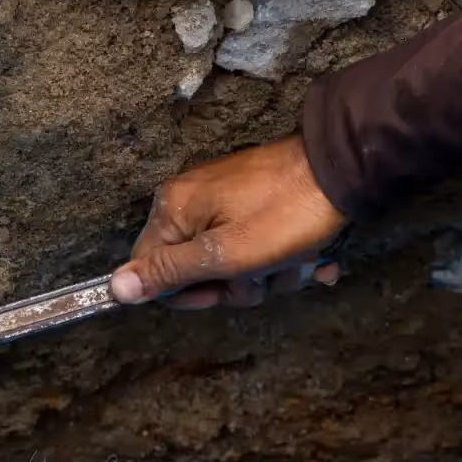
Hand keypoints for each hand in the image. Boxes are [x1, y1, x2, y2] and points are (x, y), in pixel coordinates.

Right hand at [112, 135, 346, 308]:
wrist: (346, 168)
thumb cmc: (284, 216)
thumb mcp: (225, 255)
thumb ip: (169, 273)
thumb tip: (115, 288)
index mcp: (174, 209)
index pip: (151, 268)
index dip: (186, 293)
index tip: (221, 292)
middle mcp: (192, 199)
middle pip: (195, 268)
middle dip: (237, 284)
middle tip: (265, 274)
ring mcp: (225, 198)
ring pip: (233, 262)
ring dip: (269, 275)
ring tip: (299, 261)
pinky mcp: (255, 199)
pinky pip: (256, 243)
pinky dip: (283, 257)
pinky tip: (312, 258)